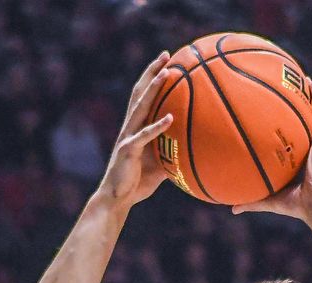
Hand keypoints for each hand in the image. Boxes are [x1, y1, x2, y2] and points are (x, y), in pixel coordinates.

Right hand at [96, 52, 174, 208]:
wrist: (116, 200)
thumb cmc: (137, 183)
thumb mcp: (160, 165)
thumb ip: (173, 154)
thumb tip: (195, 151)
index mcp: (136, 128)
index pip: (144, 96)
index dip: (153, 77)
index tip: (168, 60)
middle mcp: (130, 127)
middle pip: (140, 93)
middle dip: (152, 72)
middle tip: (167, 54)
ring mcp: (127, 137)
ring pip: (140, 108)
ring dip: (153, 89)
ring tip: (167, 73)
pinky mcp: (127, 151)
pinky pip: (144, 136)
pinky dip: (157, 126)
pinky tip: (171, 118)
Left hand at [233, 80, 311, 220]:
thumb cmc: (296, 205)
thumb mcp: (270, 200)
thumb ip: (252, 201)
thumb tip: (232, 209)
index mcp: (301, 159)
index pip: (294, 139)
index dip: (287, 127)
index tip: (276, 115)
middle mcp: (311, 148)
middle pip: (305, 122)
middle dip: (299, 106)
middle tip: (290, 90)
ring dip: (311, 96)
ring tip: (305, 79)